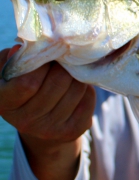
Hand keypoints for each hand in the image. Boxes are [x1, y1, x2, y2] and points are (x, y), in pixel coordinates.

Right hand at [0, 47, 94, 179]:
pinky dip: (87, 88)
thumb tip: (23, 48)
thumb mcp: (12, 72)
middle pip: (58, 82)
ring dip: (77, 75)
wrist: (38, 121)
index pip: (28, 83)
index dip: (42, 64)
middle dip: (64, 65)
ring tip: (71, 72)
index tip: (47, 55)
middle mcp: (26, 121)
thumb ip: (16, 60)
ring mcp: (50, 129)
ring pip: (77, 88)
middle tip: (64, 59)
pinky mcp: (73, 131)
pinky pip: (89, 99)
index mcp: (6, 103)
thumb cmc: (23, 87)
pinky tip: (77, 87)